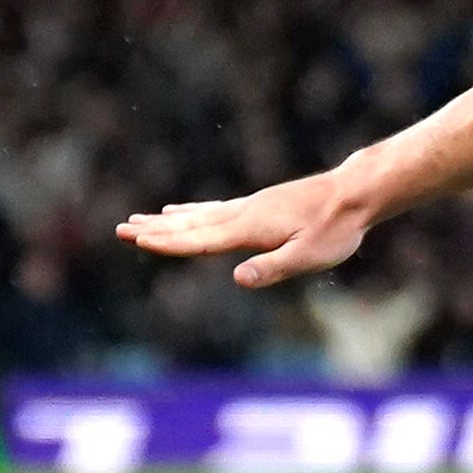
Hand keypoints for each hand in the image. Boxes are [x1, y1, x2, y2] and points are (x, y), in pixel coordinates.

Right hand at [115, 166, 377, 287]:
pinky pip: (212, 209)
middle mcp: (241, 214)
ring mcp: (247, 208)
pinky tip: (177, 209)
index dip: (167, 242)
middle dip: (154, 230)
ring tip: (136, 221)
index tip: (136, 240)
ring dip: (164, 220)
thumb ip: (274, 267)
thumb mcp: (310, 256)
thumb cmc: (336, 230)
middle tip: (119, 230)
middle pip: (188, 225)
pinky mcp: (256, 206)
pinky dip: (189, 211)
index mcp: (249, 229)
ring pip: (196, 215)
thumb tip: (237, 279)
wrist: (354, 194)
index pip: (199, 239)